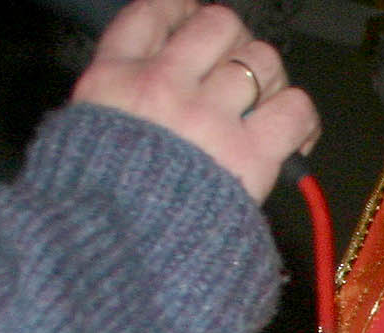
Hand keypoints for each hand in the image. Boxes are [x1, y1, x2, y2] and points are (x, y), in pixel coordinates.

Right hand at [71, 0, 321, 203]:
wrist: (115, 256)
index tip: (197, 23)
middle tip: (240, 75)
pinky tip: (292, 138)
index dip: (184, 9)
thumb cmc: (102, 206)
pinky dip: (300, 116)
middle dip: (236, 43)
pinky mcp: (248, 154)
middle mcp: (161, 85)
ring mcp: (206, 116)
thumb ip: (117, 99)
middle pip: (217, 23)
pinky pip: (294, 107)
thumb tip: (158, 70)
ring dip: (272, 78)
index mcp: (112, 78)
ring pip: (262, 58)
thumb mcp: (84, 136)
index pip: (153, 10)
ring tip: (265, 107)